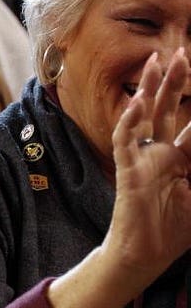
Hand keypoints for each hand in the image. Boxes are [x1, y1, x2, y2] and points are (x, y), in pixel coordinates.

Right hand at [103, 49, 190, 294]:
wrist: (145, 255)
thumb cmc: (174, 231)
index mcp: (179, 158)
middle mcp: (160, 152)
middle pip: (167, 108)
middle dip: (174, 81)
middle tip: (181, 52)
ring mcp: (142, 159)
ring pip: (145, 115)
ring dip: (150, 89)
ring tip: (156, 62)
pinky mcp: (127, 170)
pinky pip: (126, 141)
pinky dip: (129, 122)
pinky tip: (135, 104)